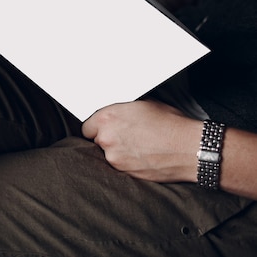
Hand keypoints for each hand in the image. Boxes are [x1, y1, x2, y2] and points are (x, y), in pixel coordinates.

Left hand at [81, 99, 201, 182]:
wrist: (190, 148)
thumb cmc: (171, 125)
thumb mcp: (143, 105)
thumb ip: (122, 111)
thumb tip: (117, 115)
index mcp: (108, 117)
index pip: (87, 126)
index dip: (98, 128)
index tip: (105, 129)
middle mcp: (107, 138)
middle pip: (97, 141)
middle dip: (108, 140)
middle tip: (128, 138)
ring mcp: (114, 157)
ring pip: (108, 156)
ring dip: (118, 153)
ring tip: (139, 148)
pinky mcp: (125, 172)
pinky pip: (120, 168)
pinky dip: (128, 164)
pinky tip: (142, 158)